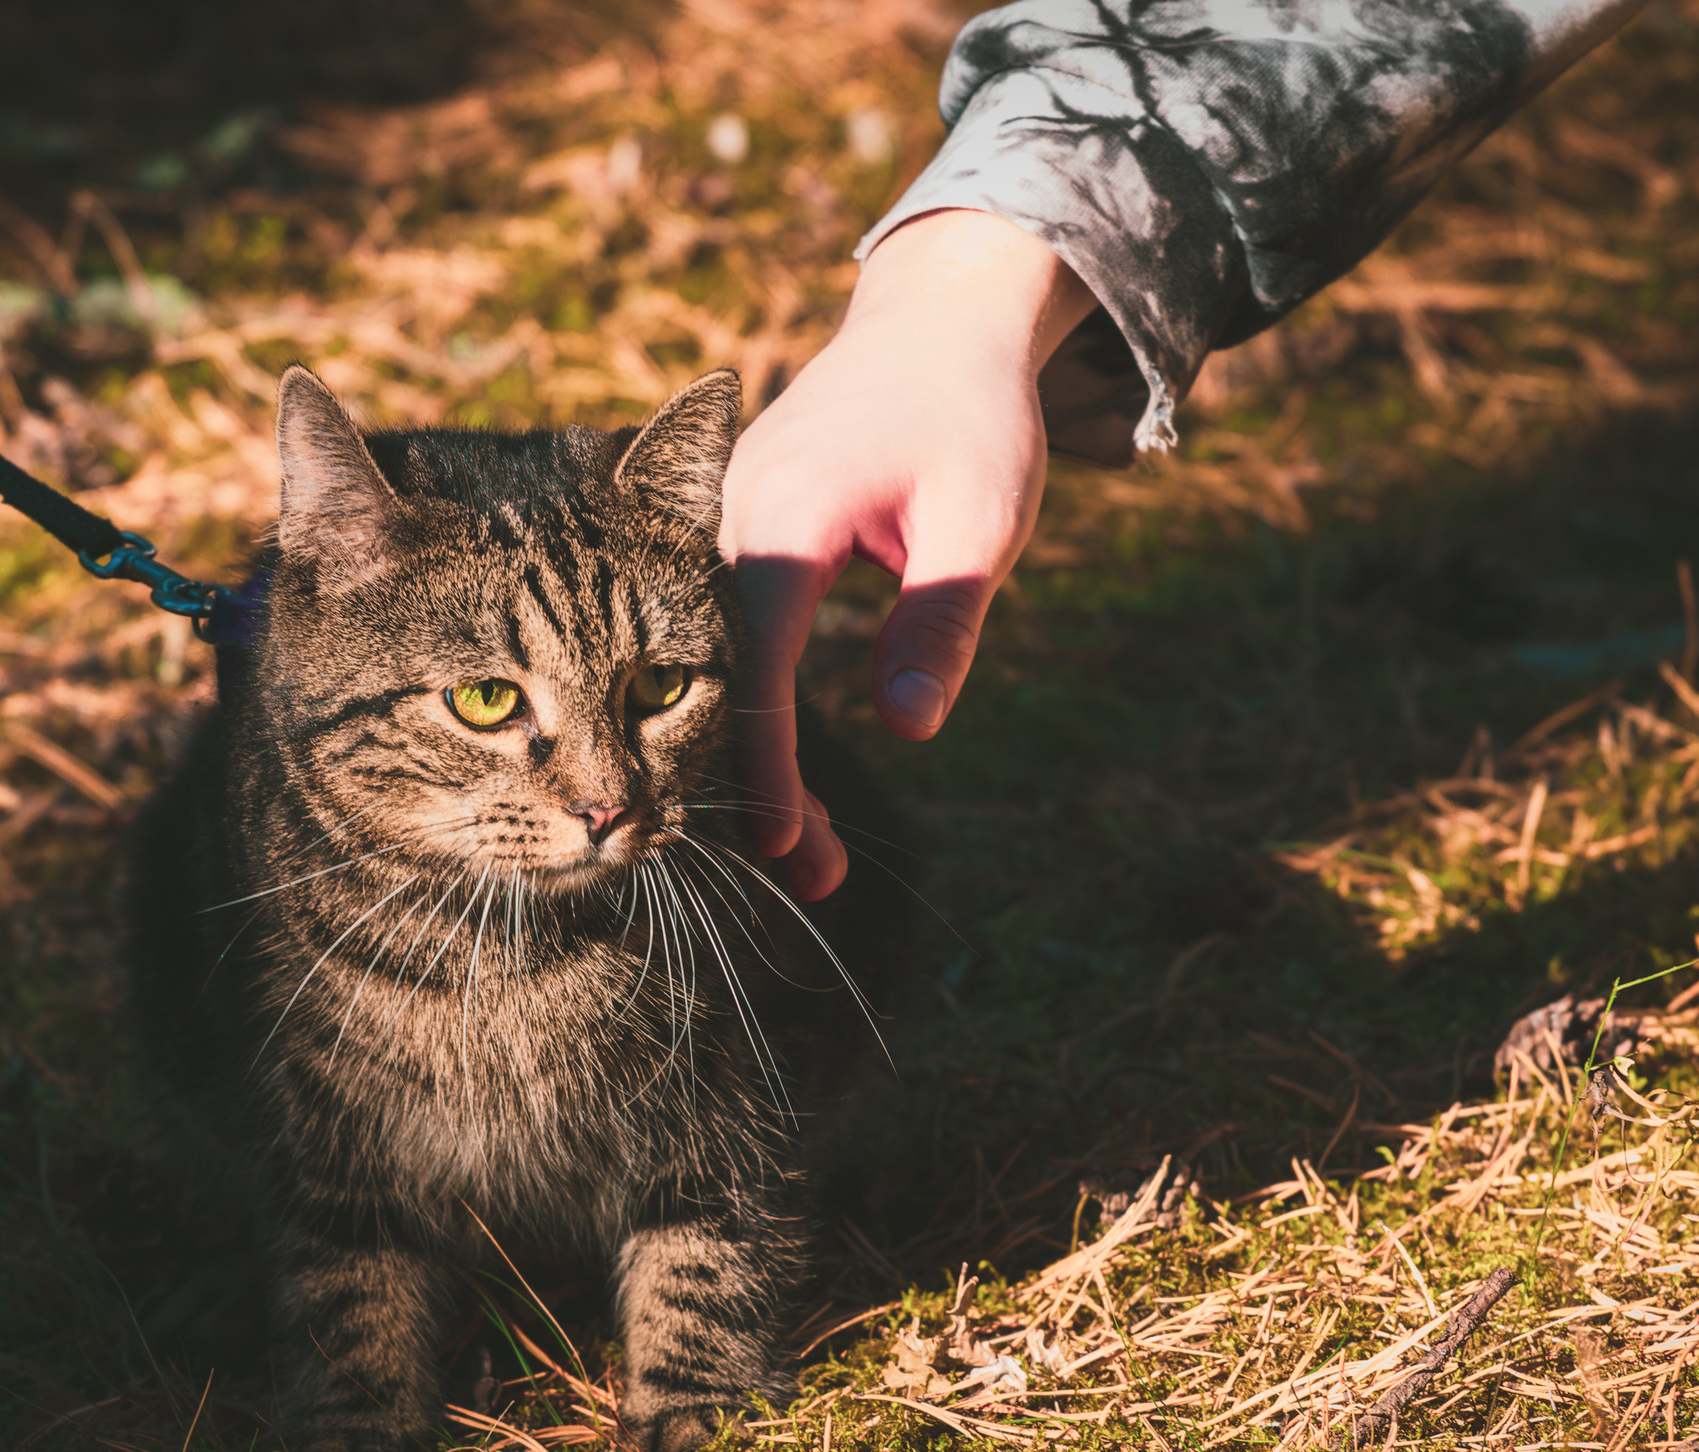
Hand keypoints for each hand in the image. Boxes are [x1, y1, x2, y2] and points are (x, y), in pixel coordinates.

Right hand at [718, 209, 1096, 900]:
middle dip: (763, 788)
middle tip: (817, 878)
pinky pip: (726, 641)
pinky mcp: (734, 540)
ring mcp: (720, 531)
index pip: (754, 663)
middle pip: (718, 683)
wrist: (936, 326)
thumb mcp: (982, 522)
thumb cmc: (971, 416)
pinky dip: (755, 711)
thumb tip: (908, 728)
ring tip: (812, 854)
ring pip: (715, 670)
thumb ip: (940, 622)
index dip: (767, 763)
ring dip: (759, 761)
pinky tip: (792, 778)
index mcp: (785, 518)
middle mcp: (728, 524)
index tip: (787, 844)